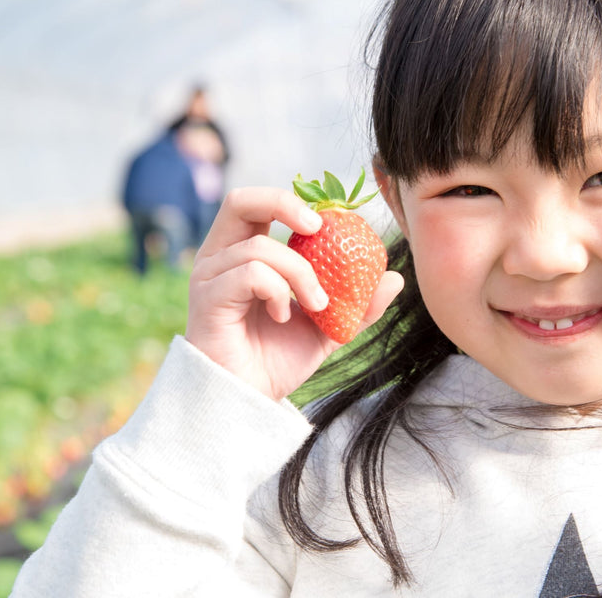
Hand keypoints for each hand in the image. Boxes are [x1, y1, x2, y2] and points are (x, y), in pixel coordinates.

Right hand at [184, 187, 403, 400]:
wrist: (249, 401)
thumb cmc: (277, 362)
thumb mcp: (328, 329)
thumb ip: (357, 304)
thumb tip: (395, 277)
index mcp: (242, 254)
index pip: (261, 205)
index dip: (297, 203)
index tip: (334, 224)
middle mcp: (219, 258)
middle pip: (242, 200)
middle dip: (285, 204)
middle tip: (320, 227)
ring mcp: (208, 276)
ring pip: (260, 247)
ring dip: (300, 273)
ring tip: (315, 306)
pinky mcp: (206, 297)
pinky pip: (249, 273)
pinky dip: (278, 290)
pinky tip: (282, 316)